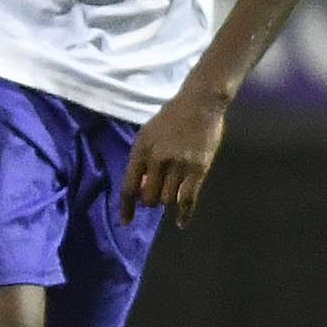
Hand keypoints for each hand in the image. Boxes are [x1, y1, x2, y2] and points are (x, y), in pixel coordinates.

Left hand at [120, 86, 226, 226]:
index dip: (126, 207)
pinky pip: (188, 200)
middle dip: (151, 200)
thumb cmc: (170, 118)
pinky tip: (180, 222)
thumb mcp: (147, 134)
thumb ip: (141, 160)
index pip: (129, 187)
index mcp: (141, 150)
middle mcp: (158, 160)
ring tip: (172, 191)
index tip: (126, 222)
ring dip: (167, 200)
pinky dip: (184, 214)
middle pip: (149, 198)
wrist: (199, 104)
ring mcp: (179, 165)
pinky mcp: (199, 170)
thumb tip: (142, 188)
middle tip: (157, 191)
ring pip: (168, 201)